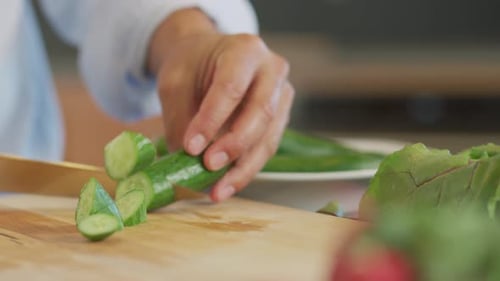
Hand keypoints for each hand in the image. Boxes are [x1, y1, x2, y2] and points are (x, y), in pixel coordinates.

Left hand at [148, 9, 293, 201]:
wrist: (209, 56)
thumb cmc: (192, 64)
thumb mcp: (175, 81)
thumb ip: (180, 117)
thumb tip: (184, 160)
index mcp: (245, 50)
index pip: (231, 88)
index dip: (212, 120)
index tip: (191, 147)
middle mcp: (272, 70)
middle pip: (261, 112)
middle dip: (235, 145)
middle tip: (209, 167)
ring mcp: (282, 94)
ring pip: (268, 137)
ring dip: (243, 168)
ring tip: (218, 190)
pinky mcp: (281, 117)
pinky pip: (267, 147)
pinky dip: (246, 169)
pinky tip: (226, 185)